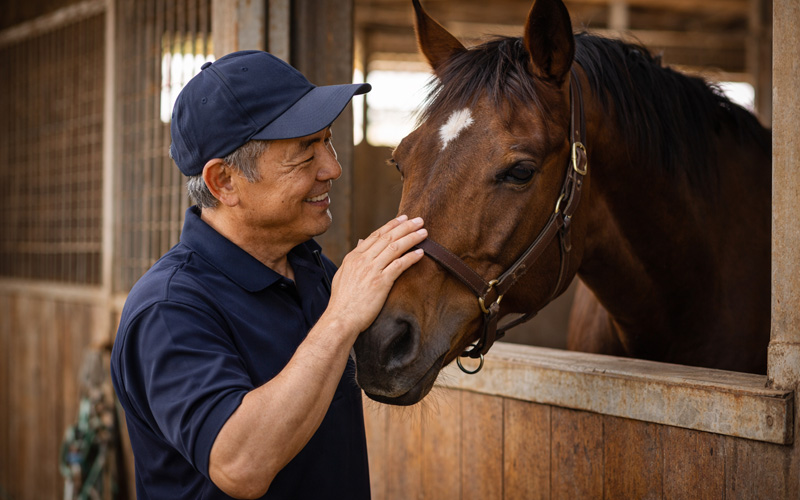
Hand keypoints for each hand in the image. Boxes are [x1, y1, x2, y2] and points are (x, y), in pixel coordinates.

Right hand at [326, 215, 426, 334]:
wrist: (341, 318)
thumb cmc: (342, 301)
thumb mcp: (343, 275)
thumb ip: (354, 260)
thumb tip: (360, 244)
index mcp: (353, 257)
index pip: (375, 235)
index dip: (391, 225)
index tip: (403, 219)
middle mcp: (362, 260)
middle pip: (387, 238)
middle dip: (405, 227)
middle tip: (419, 220)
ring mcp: (371, 270)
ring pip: (395, 248)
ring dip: (411, 238)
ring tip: (423, 233)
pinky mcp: (381, 283)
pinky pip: (399, 265)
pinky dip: (410, 257)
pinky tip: (420, 253)